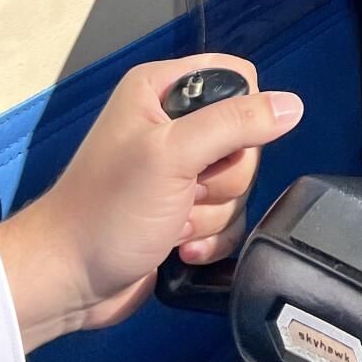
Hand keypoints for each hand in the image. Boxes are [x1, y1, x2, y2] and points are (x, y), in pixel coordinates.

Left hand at [0, 56, 302, 350]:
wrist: (66, 284)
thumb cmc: (107, 211)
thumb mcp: (172, 155)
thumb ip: (235, 123)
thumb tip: (294, 105)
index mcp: (161, 91)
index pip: (238, 77)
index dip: (243, 111)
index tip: (218, 143)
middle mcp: (172, 125)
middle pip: (245, 138)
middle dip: (222, 178)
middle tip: (185, 192)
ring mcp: (180, 171)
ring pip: (239, 183)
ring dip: (212, 214)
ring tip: (173, 225)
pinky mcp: (185, 211)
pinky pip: (229, 217)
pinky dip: (211, 237)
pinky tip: (180, 247)